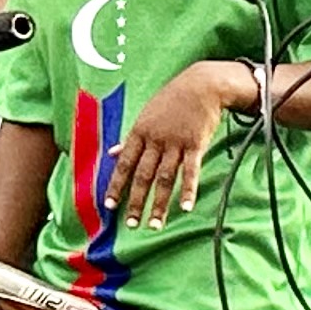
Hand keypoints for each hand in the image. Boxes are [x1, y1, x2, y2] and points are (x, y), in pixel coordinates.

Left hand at [112, 64, 242, 225]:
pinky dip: (189, 190)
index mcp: (139, 133)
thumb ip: (130, 138)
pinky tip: (186, 207)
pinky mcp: (196, 145)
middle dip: (135, 201)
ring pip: (165, 178)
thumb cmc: (172, 100)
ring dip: (159, 203)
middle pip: (143, 176)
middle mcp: (155, 140)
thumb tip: (111, 153)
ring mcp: (175, 143)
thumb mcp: (146, 116)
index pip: (124, 164)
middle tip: (130, 224)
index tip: (109, 206)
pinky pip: (191, 171)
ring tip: (155, 224)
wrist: (201, 85)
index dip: (116, 186)